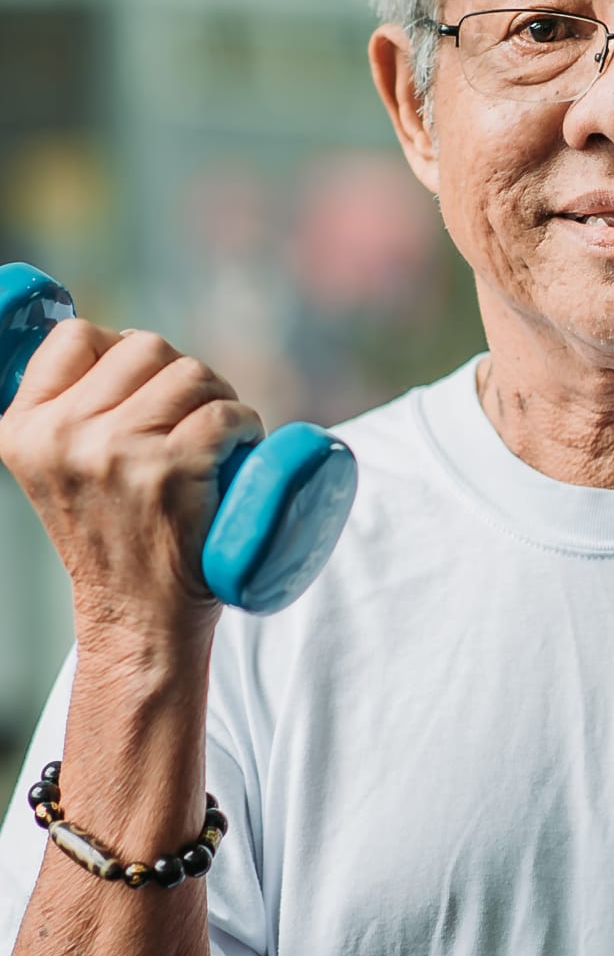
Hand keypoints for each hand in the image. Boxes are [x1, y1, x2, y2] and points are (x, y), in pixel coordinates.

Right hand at [0, 317, 264, 644]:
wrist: (136, 620)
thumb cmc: (113, 538)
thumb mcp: (61, 469)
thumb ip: (72, 413)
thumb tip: (123, 346)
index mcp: (26, 429)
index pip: (76, 335)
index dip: (121, 353)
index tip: (142, 391)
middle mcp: (63, 436)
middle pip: (144, 347)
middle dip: (177, 375)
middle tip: (188, 421)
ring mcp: (117, 452)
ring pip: (190, 373)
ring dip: (216, 397)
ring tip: (213, 439)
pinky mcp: (171, 471)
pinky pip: (225, 413)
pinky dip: (246, 427)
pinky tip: (239, 451)